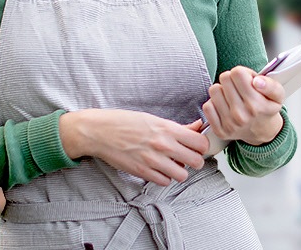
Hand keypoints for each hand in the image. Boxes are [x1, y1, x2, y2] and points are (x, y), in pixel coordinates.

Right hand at [59, 109, 208, 185]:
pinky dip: (164, 177)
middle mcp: (163, 145)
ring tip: (171, 165)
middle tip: (186, 158)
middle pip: (196, 161)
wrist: (100, 132)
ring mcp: (153, 160)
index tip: (196, 147)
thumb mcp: (153, 119)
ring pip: (182, 175)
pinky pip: (165, 182)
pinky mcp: (143, 172)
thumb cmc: (124, 122)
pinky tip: (158, 170)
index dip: (201, 146)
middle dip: (194, 161)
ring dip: (179, 171)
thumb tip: (197, 127)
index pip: (200, 142)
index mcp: (167, 128)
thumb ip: (177, 127)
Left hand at [201, 66, 284, 145]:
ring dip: (222, 91)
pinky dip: (215, 104)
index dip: (243, 73)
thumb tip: (257, 81)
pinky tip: (224, 106)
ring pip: (214, 90)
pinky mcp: (219, 130)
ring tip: (232, 97)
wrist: (262, 131)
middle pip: (224, 78)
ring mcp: (229, 124)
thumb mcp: (278, 95)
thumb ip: (271, 85)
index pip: (237, 72)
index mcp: (256, 105)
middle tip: (240, 89)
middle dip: (232, 80)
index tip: (247, 81)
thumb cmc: (266, 109)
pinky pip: (207, 106)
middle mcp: (241, 115)